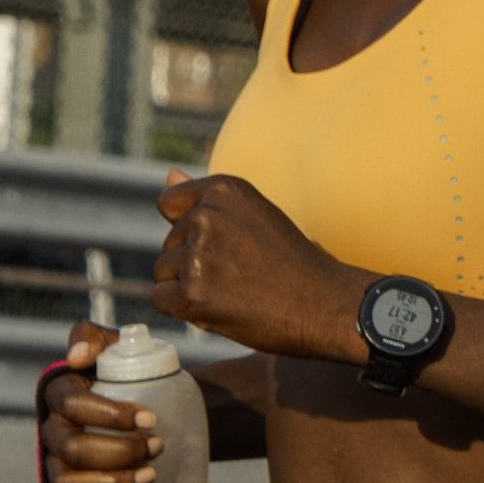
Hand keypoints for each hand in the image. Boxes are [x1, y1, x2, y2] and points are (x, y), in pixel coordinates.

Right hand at [40, 320, 161, 482]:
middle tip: (158, 447)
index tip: (151, 420)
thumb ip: (92, 337)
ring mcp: (56, 467)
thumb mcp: (113, 347)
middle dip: (120, 452)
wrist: (150, 408)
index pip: (75, 406)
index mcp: (59, 394)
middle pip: (74, 450)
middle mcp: (52, 432)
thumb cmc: (128, 374)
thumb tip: (79, 357)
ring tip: (150, 475)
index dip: (111, 416)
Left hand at [153, 169, 361, 360]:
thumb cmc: (291, 262)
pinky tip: (215, 308)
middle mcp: (207, 215)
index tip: (219, 247)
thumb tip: (169, 173)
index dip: (187, 230)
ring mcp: (199, 255)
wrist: (323, 304)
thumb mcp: (253, 214)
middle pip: (168, 243)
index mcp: (224, 190)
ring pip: (163, 272)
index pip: (169, 203)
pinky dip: (182, 309)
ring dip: (187, 286)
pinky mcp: (193, 293)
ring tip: (230, 292)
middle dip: (190, 262)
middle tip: (236, 275)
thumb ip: (206, 198)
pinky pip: (161, 299)